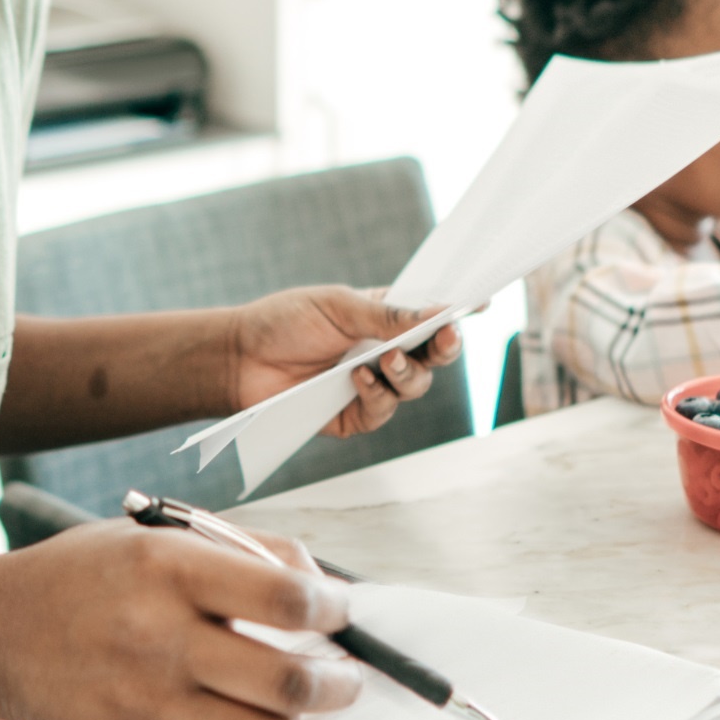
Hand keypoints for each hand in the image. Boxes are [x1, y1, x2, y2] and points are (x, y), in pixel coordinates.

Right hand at [0, 519, 362, 719]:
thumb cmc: (84, 576)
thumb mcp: (156, 534)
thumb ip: (243, 550)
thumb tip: (321, 585)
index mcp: (169, 568)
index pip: (286, 600)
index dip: (333, 610)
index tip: (340, 612)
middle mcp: (159, 637)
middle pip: (289, 683)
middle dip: (338, 683)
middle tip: (344, 675)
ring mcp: (144, 703)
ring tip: (289, 700)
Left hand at [228, 284, 462, 438]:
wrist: (239, 358)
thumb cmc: (285, 322)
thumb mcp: (338, 307)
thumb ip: (387, 314)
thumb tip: (438, 310)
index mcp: (384, 317)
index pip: (430, 315)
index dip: (457, 312)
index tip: (479, 304)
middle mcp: (384, 352)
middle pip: (434, 356)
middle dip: (445, 347)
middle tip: (444, 337)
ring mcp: (373, 386)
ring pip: (415, 386)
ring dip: (407, 373)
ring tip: (384, 360)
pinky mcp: (355, 415)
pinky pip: (383, 410)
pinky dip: (377, 394)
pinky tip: (358, 379)